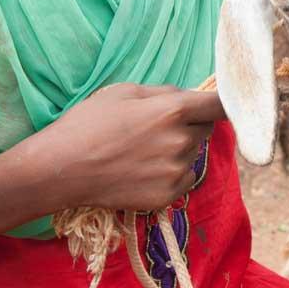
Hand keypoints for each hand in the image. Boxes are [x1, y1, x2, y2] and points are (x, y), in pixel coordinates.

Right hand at [22, 84, 225, 212]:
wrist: (61, 170)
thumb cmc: (88, 123)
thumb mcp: (123, 92)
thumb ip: (163, 92)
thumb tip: (187, 96)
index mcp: (174, 111)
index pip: (220, 105)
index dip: (226, 102)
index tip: (227, 102)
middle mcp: (181, 141)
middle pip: (205, 129)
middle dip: (191, 124)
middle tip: (158, 127)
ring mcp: (175, 171)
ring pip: (192, 155)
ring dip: (179, 150)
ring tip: (142, 151)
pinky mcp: (167, 196)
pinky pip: (183, 179)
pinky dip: (171, 174)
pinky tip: (142, 170)